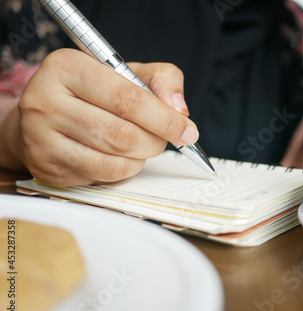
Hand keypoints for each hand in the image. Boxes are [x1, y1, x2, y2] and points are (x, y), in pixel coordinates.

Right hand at [16, 48, 197, 185]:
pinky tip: (121, 156)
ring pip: (114, 162)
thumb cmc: (93, 92)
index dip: (165, 119)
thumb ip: (161, 80)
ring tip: (141, 145)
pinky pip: (102, 177)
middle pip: (122, 135)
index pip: (128, 100)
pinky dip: (123, 171)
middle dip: (155, 142)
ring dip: (140, 158)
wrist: (46, 113)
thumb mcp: (127, 72)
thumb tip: (179, 110)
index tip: (187, 130)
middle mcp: (45, 101)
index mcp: (67, 67)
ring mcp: (41, 138)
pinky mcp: (46, 167)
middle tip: (163, 139)